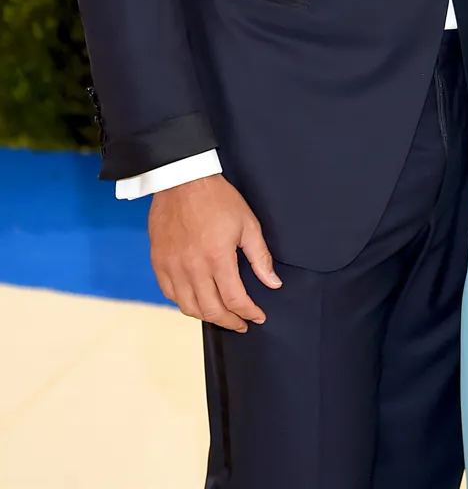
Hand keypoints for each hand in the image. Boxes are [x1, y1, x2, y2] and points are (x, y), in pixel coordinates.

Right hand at [149, 174, 281, 332]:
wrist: (182, 180)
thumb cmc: (217, 198)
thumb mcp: (248, 223)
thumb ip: (260, 257)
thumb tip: (273, 283)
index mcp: (217, 257)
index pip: (234, 300)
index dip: (249, 313)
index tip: (257, 317)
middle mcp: (192, 267)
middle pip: (211, 310)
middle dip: (230, 321)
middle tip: (241, 323)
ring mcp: (172, 267)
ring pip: (188, 307)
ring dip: (207, 316)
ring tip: (221, 315)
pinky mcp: (159, 262)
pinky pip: (170, 294)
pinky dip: (184, 303)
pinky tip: (196, 300)